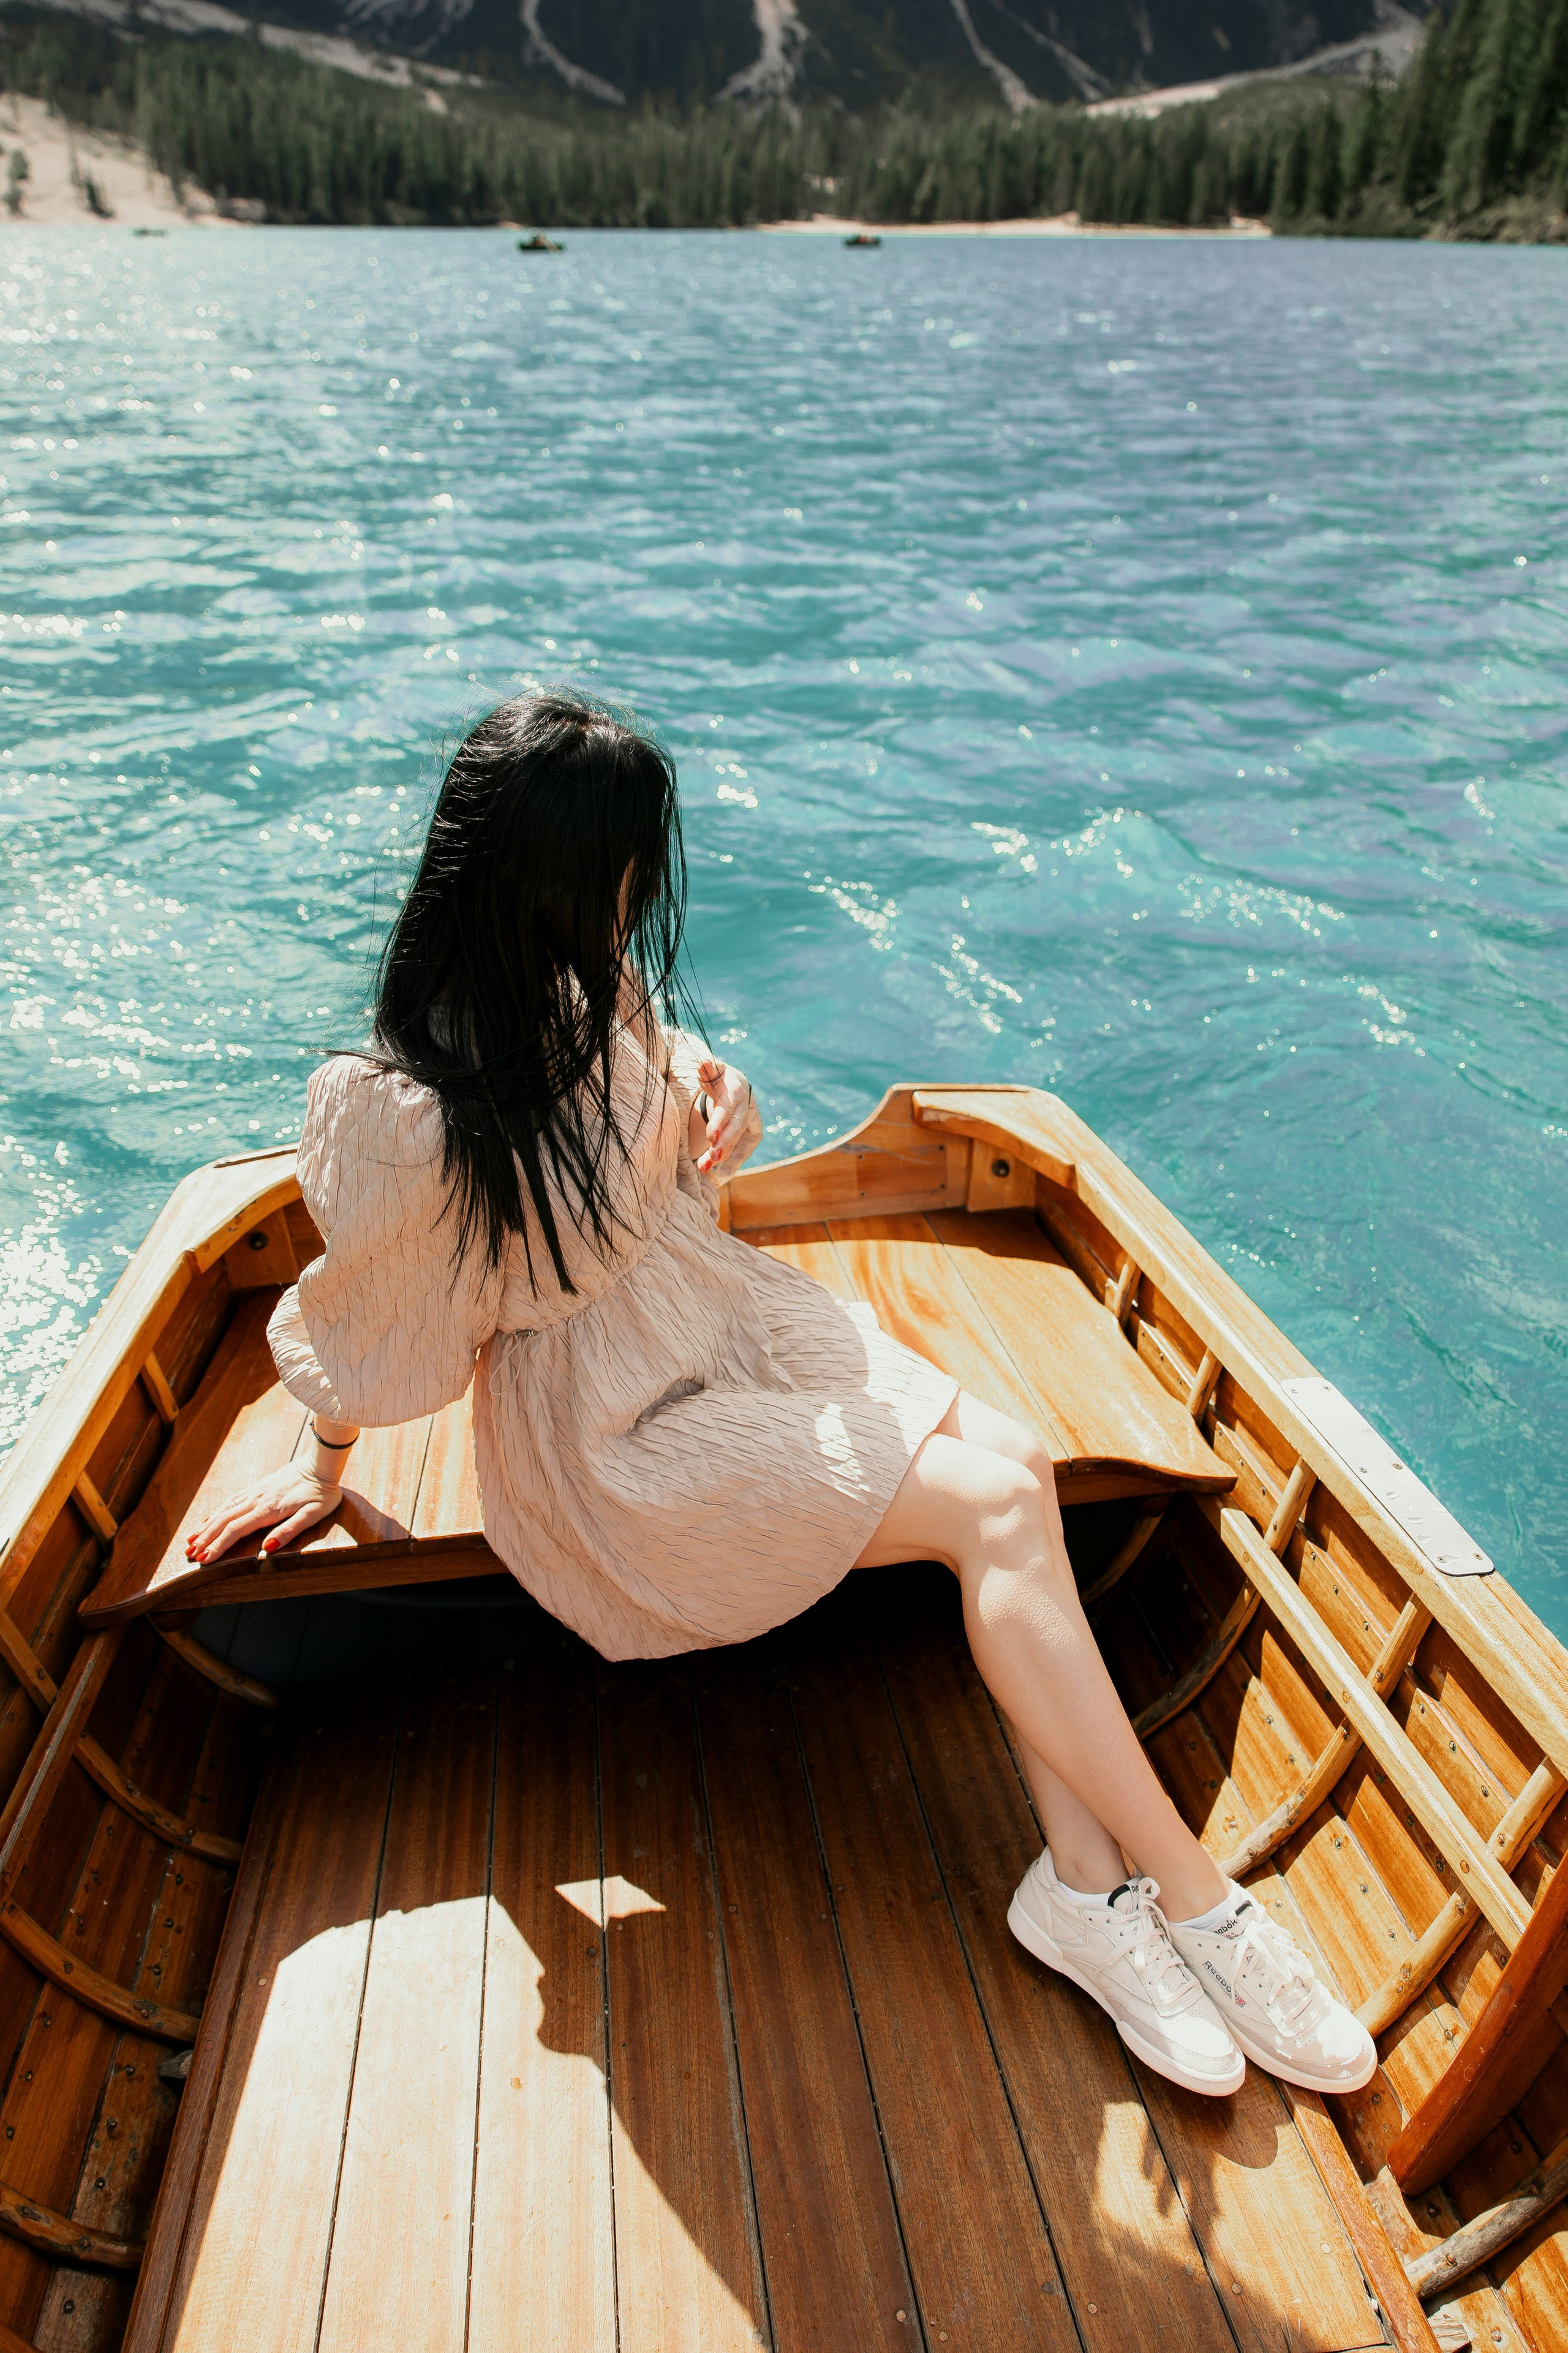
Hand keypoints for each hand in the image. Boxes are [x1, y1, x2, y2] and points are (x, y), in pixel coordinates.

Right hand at [184, 1465, 342, 1565]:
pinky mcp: (257, 1487)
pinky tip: (208, 1519)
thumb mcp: (312, 1515)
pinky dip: (216, 1511)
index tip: (204, 1560)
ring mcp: (255, 1492)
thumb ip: (289, 1531)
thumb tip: (267, 1549)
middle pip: (224, 1521)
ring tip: (191, 1541)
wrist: (321, 1463)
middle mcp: (256, 1500)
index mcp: (268, 1509)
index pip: (236, 1531)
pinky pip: (231, 1501)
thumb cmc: (321, 1493)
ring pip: (224, 1510)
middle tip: (190, 1554)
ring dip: (207, 1527)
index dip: (218, 1546)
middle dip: (206, 1539)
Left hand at [695, 1057, 753, 1173]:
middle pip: (735, 1129)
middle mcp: (746, 1109)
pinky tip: (718, 1178)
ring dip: (723, 1159)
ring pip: (737, 1143)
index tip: (710, 1137)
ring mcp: (750, 1123)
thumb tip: (704, 1063)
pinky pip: (742, 1153)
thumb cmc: (720, 1078)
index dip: (720, 1122)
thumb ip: (708, 1068)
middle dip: (724, 1145)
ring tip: (704, 1170)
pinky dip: (730, 1167)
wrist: (736, 1084)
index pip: (728, 1109)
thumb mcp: (714, 1070)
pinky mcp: (752, 1136)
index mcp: (737, 1091)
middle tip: (710, 1160)